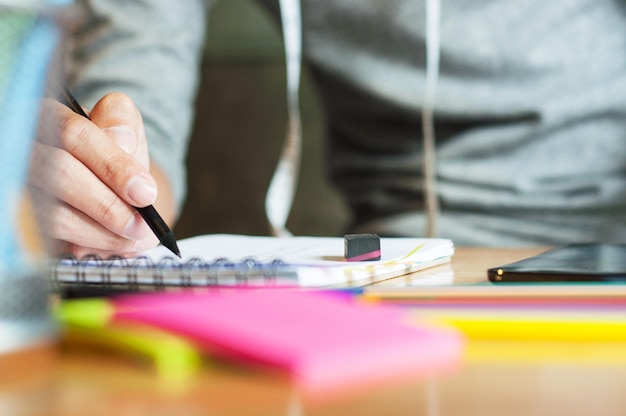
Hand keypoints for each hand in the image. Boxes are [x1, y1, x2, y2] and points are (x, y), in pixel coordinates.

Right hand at [30, 92, 159, 257]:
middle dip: (108, 205)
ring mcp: (21, 183)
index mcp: (52, 115)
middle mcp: (26, 146)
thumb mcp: (126, 128)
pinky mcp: (24, 216)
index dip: (114, 167)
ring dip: (100, 232)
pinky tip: (111, 244)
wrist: (106, 178)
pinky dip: (87, 245)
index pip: (75, 136)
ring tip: (133, 239)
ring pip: (52, 213)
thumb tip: (121, 141)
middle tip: (140, 226)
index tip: (145, 194)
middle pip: (60, 174)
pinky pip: (51, 239)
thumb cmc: (113, 150)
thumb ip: (124, 126)